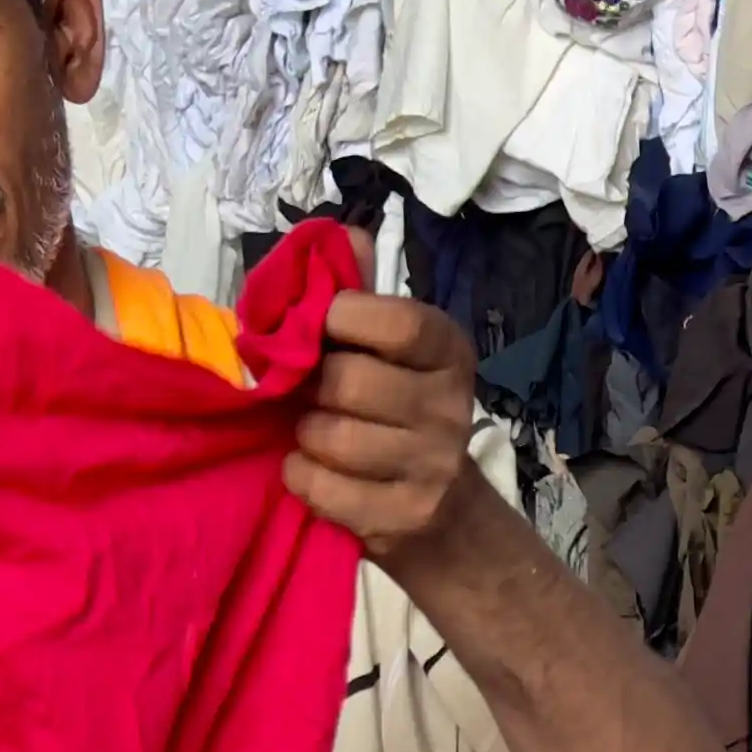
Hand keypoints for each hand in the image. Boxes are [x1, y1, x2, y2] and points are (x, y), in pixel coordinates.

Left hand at [285, 282, 493, 561]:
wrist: (443, 515)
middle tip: (309, 394)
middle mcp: (450, 406)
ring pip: (330, 436)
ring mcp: (433, 466)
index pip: (397, 321)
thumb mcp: (392, 351)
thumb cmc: (398, 414)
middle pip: (349, 381)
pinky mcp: (404, 516)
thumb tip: (340, 235)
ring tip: (315, 435)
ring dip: (304, 435)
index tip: (317, 327)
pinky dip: (301, 476)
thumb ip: (361, 293)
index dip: (340, 317)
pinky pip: (321, 486)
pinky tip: (313, 471)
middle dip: (311, 387)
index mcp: (449, 351)